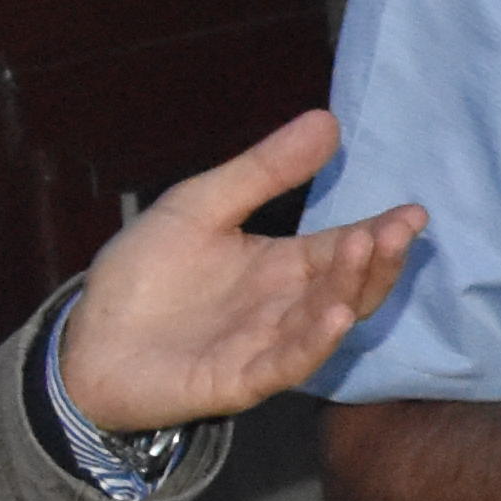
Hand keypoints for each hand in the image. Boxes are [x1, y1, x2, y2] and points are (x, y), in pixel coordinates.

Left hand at [52, 108, 426, 435]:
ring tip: (367, 251)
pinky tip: (336, 316)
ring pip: (323, 322)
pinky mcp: (237, 380)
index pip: (341, 248)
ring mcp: (265, 347)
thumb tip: (328, 119)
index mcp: (281, 267)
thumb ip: (262, 171)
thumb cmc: (144, 276)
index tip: (413, 212)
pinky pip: (285, 364)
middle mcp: (283, 308)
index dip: (379, 233)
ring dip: (350, 290)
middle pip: (346, 286)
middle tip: (397, 230)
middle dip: (376, 260)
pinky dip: (314, 342)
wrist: (86, 342)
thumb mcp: (200, 205)